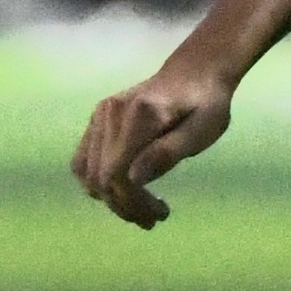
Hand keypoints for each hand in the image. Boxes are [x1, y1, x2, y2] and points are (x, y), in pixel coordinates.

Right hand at [73, 63, 234, 227]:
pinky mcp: (97, 119)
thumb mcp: (201, 130)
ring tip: (140, 209)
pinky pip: (84, 159)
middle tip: (153, 218)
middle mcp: (111, 113)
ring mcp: (100, 115)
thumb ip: (168, 153)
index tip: (160, 214)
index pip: (117, 173)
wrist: (195, 72)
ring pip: (87, 171)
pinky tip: (124, 190)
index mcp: (139, 115)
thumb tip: (134, 180)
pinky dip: (98, 181)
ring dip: (110, 198)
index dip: (133, 202)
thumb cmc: (206, 103)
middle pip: (99, 176)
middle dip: (124, 205)